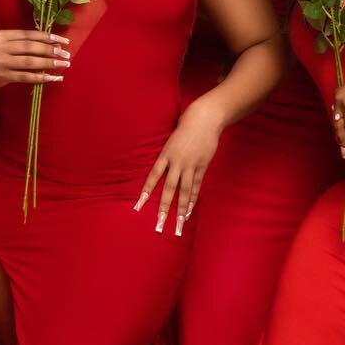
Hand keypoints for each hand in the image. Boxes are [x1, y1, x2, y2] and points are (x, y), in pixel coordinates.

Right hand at [0, 30, 71, 86]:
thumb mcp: (4, 43)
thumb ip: (24, 42)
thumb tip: (53, 43)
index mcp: (1, 35)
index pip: (28, 34)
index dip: (46, 37)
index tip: (61, 40)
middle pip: (30, 47)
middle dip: (50, 50)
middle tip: (65, 53)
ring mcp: (0, 62)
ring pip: (29, 62)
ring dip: (48, 63)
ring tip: (63, 65)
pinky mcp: (2, 76)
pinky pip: (25, 77)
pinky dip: (40, 77)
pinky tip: (52, 77)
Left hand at [134, 99, 226, 235]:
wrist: (205, 118)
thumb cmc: (186, 127)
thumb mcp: (171, 140)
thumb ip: (167, 156)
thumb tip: (161, 171)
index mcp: (166, 154)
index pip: (153, 176)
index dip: (146, 191)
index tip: (139, 206)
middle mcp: (177, 162)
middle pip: (169, 189)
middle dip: (163, 209)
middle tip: (159, 225)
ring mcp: (190, 165)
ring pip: (184, 192)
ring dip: (180, 210)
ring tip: (177, 226)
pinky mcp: (202, 166)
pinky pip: (196, 186)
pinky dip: (192, 200)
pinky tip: (188, 212)